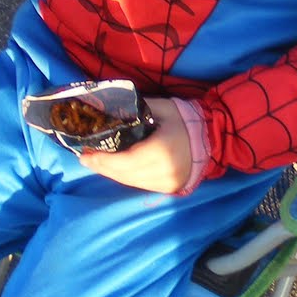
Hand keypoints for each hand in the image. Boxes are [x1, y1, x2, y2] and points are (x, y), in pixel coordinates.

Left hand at [77, 97, 193, 192]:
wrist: (212, 138)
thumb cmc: (184, 119)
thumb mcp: (160, 108)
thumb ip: (134, 111)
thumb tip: (106, 111)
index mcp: (162, 150)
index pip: (125, 161)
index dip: (103, 161)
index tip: (86, 154)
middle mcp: (164, 171)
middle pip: (124, 174)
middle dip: (102, 167)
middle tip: (85, 158)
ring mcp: (167, 183)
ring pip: (130, 181)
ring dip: (111, 173)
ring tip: (95, 163)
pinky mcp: (168, 188)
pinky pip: (139, 184)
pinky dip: (125, 177)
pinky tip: (114, 169)